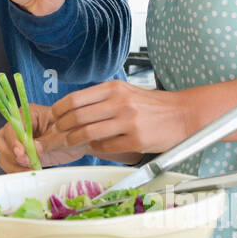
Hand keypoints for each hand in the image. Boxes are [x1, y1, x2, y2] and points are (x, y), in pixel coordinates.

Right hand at [0, 102, 88, 172]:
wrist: (79, 142)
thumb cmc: (73, 132)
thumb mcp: (62, 134)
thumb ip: (45, 141)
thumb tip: (29, 151)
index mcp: (28, 114)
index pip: (11, 126)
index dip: (13, 141)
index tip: (21, 153)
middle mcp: (19, 126)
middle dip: (10, 154)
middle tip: (26, 162)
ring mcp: (17, 141)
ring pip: (2, 153)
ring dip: (13, 164)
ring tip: (30, 168)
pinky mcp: (20, 155)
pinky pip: (8, 163)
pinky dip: (16, 170)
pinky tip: (29, 171)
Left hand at [51, 81, 192, 155]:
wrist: (182, 114)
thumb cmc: (152, 105)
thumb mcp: (125, 93)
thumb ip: (101, 99)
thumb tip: (72, 110)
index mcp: (114, 88)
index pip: (75, 98)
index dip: (59, 110)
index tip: (54, 117)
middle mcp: (120, 102)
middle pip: (77, 116)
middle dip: (60, 128)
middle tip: (56, 134)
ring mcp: (128, 122)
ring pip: (87, 133)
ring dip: (73, 140)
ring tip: (70, 143)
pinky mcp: (136, 140)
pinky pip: (105, 147)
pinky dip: (95, 149)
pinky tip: (95, 147)